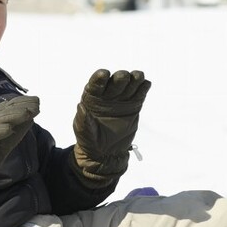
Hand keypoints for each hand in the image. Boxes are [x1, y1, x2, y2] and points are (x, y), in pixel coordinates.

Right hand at [0, 96, 39, 218]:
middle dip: (18, 107)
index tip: (36, 101)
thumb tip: (31, 117)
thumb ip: (16, 133)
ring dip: (10, 116)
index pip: (4, 110)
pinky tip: (8, 128)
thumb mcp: (4, 146)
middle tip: (35, 104)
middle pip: (0, 113)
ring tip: (26, 113)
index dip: (20, 104)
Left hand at [71, 69, 150, 188]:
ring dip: (134, 78)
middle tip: (123, 77)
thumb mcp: (83, 131)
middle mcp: (108, 95)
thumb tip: (80, 106)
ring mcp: (122, 99)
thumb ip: (83, 120)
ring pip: (130, 84)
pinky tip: (146, 84)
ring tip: (138, 77)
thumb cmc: (90, 140)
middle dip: (120, 77)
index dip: (100, 77)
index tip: (104, 74)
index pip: (96, 83)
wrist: (106, 152)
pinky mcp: (134, 106)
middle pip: (116, 81)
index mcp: (92, 97)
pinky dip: (144, 87)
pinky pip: (140, 94)